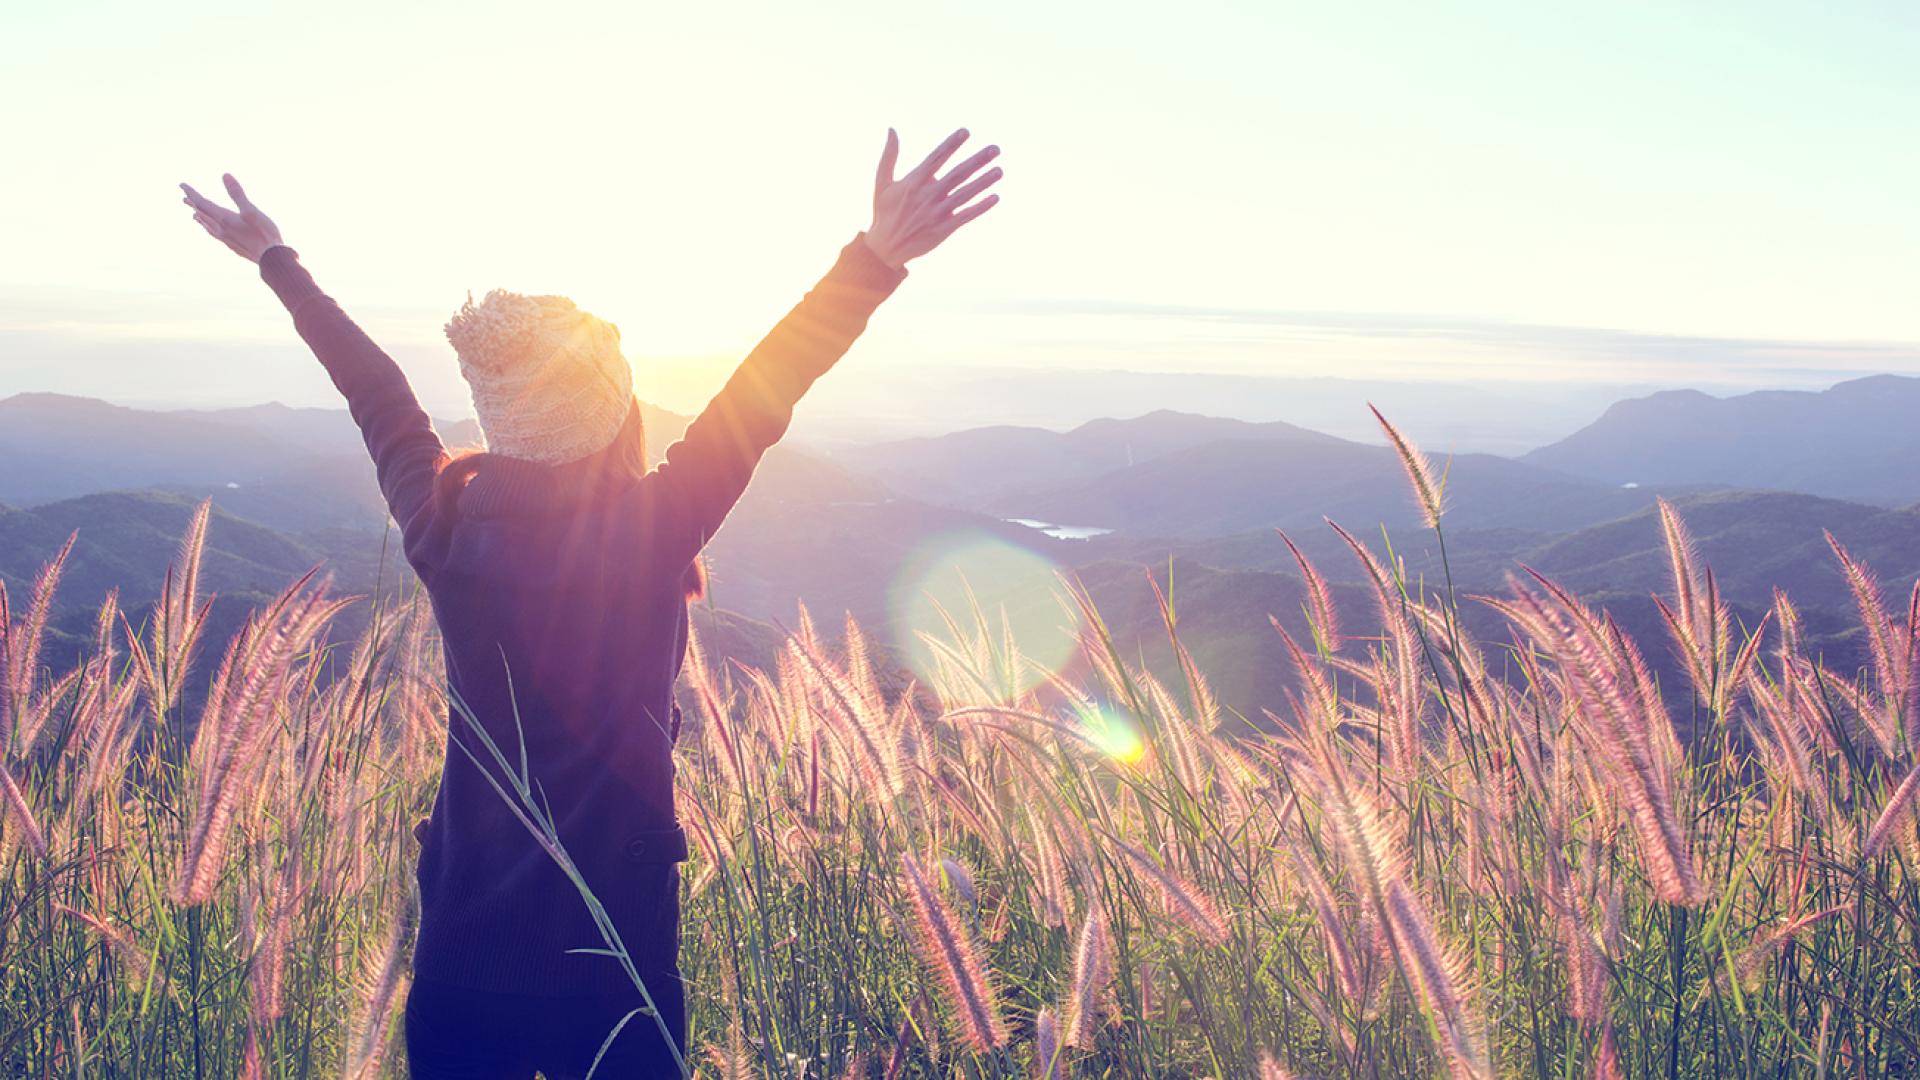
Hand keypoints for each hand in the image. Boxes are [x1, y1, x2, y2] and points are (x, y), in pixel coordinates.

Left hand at [179, 174, 284, 263]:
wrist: (271, 258)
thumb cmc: (264, 233)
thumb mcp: (251, 210)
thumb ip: (237, 194)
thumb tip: (225, 175)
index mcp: (224, 219)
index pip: (202, 203)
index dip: (191, 193)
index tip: (181, 185)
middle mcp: (221, 229)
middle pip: (202, 215)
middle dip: (193, 205)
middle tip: (184, 198)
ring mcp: (226, 239)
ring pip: (208, 227)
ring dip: (200, 219)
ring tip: (194, 215)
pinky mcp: (233, 246)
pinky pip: (215, 235)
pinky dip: (210, 229)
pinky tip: (214, 232)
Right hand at [864, 128, 1001, 268]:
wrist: (885, 248)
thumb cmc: (884, 213)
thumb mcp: (882, 183)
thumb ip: (889, 156)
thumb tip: (891, 129)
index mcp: (913, 182)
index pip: (936, 158)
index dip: (951, 144)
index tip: (966, 132)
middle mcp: (927, 195)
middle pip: (957, 174)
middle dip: (977, 160)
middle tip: (996, 149)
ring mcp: (937, 213)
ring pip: (965, 194)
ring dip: (984, 182)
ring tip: (1000, 170)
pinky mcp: (943, 229)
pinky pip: (966, 216)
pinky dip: (981, 207)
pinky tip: (995, 197)